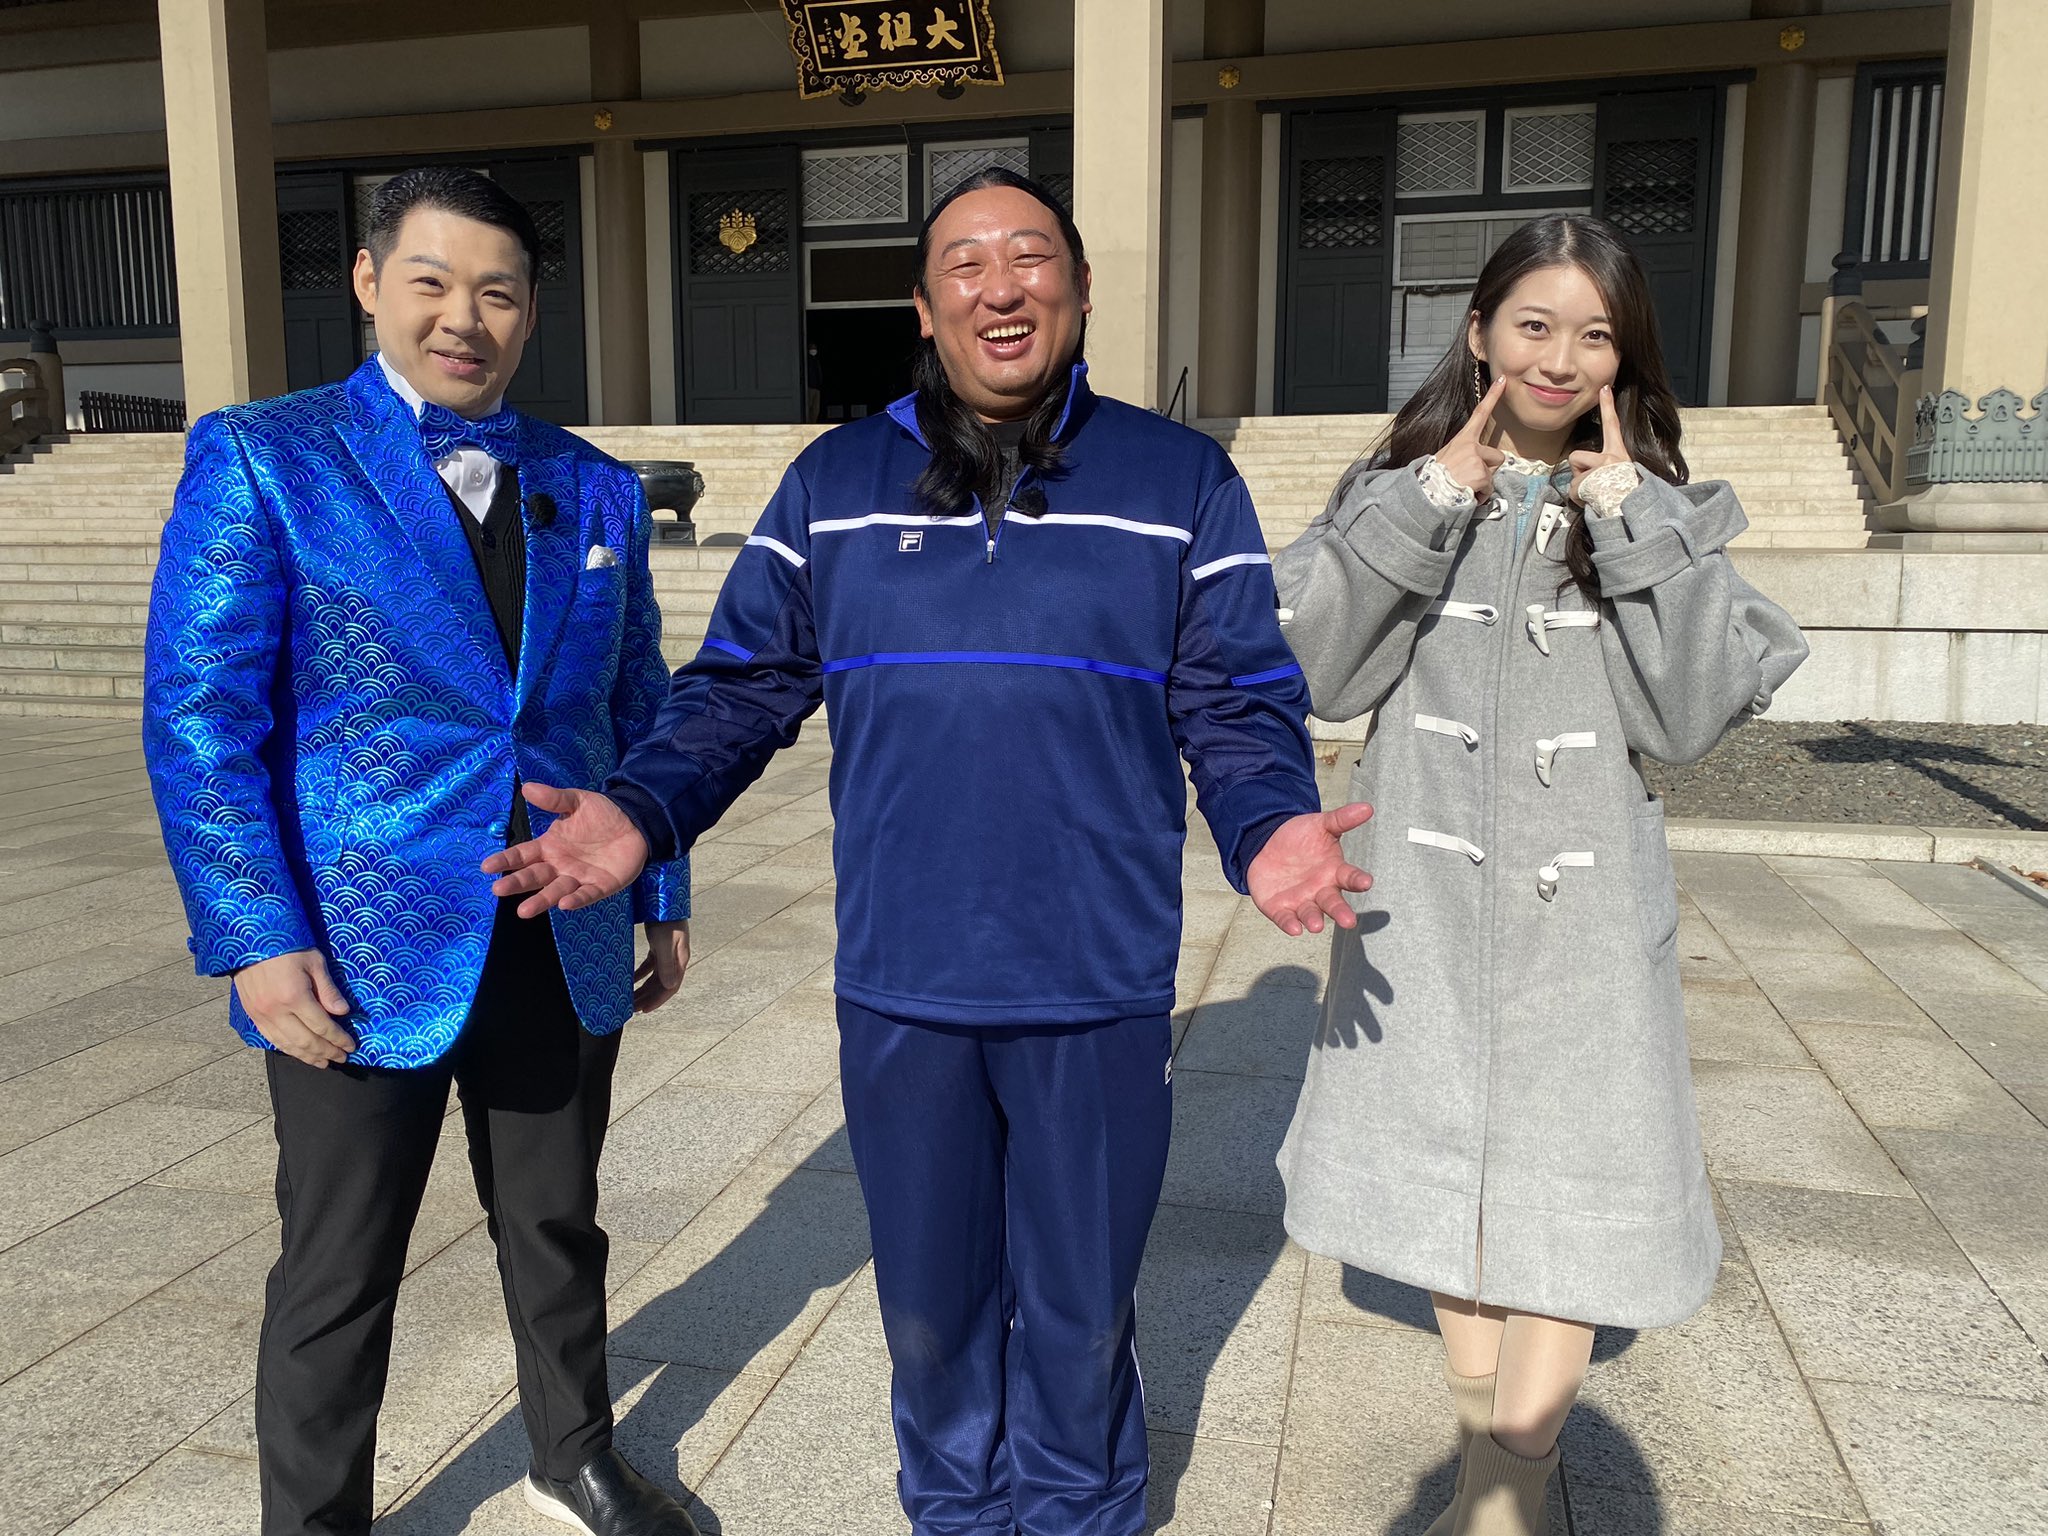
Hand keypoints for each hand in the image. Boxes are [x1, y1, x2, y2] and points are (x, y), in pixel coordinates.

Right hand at [234, 948, 355, 1066]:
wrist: (251, 939)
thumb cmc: (287, 946)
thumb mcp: (315, 962)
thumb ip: (328, 990)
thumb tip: (343, 1012)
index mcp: (295, 997)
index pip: (322, 1027)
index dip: (338, 1039)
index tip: (351, 1046)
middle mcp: (276, 1010)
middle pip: (306, 1041)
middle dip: (326, 1052)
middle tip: (342, 1058)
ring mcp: (261, 1014)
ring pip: (287, 1044)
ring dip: (307, 1056)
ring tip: (323, 1062)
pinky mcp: (252, 1014)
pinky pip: (271, 1038)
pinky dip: (287, 1049)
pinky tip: (299, 1053)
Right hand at [481, 783, 650, 917]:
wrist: (635, 822)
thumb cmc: (602, 814)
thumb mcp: (577, 801)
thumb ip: (554, 799)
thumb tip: (527, 788)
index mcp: (549, 846)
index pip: (523, 855)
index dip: (506, 860)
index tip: (487, 866)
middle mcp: (559, 866)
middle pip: (534, 876)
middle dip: (517, 883)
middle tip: (498, 889)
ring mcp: (579, 878)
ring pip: (556, 891)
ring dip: (541, 900)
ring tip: (524, 911)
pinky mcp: (600, 886)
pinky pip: (586, 895)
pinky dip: (576, 899)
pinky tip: (564, 904)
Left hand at [635, 920, 690, 1011]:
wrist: (663, 900)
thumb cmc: (666, 922)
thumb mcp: (664, 945)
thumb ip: (667, 966)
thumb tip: (671, 987)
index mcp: (679, 961)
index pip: (670, 987)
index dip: (657, 1000)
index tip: (643, 1010)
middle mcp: (675, 960)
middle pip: (661, 985)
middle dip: (647, 998)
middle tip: (631, 1009)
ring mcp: (667, 953)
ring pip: (654, 977)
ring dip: (643, 988)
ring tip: (629, 998)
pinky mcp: (659, 947)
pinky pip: (649, 966)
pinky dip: (640, 974)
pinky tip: (630, 980)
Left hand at [1247, 803, 1374, 936]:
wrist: (1266, 842)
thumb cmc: (1300, 837)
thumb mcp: (1320, 824)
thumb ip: (1342, 819)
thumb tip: (1367, 807)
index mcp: (1334, 871)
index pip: (1349, 877)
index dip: (1358, 880)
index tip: (1366, 882)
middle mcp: (1320, 890)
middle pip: (1333, 903)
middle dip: (1340, 912)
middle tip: (1349, 921)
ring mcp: (1301, 901)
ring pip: (1310, 914)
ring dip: (1314, 920)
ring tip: (1316, 925)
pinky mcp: (1280, 908)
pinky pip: (1286, 918)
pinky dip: (1290, 924)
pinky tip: (1294, 929)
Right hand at [1435, 373, 1506, 498]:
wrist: (1426, 494)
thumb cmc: (1433, 478)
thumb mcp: (1446, 459)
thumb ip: (1463, 455)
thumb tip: (1473, 464)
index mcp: (1462, 440)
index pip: (1480, 413)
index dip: (1493, 396)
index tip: (1503, 381)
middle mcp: (1471, 446)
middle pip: (1497, 456)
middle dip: (1489, 469)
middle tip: (1470, 478)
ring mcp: (1477, 460)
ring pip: (1493, 474)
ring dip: (1483, 483)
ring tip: (1465, 487)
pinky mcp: (1481, 474)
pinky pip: (1489, 488)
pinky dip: (1481, 495)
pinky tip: (1467, 494)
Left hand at [1566, 385, 1632, 504]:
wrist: (1630, 510)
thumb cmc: (1624, 497)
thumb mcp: (1617, 477)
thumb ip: (1602, 469)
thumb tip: (1586, 475)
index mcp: (1619, 454)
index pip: (1612, 425)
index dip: (1608, 405)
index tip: (1605, 387)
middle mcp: (1612, 457)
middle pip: (1576, 457)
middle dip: (1577, 473)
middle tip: (1594, 485)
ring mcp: (1602, 467)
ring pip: (1573, 476)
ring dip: (1579, 489)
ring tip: (1596, 495)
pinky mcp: (1593, 478)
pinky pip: (1573, 489)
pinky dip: (1578, 498)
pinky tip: (1593, 501)